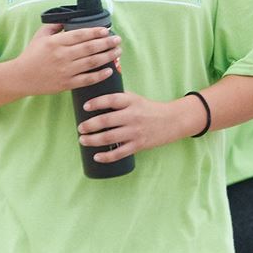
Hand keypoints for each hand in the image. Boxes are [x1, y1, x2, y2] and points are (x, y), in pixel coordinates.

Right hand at [14, 22, 120, 95]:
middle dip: (107, 43)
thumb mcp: (40, 36)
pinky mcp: (66, 83)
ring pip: (92, 62)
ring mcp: (65, 70)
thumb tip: (68, 18)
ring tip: (118, 52)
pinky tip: (109, 70)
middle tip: (118, 40)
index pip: (80, 34)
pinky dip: (99, 75)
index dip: (95, 32)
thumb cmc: (31, 55)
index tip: (106, 30)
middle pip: (90, 48)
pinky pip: (87, 79)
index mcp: (56, 42)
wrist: (20, 77)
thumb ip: (54, 26)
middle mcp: (62, 55)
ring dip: (107, 56)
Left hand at [75, 92, 193, 165]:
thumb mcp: (136, 98)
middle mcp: (132, 116)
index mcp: (131, 102)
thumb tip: (96, 95)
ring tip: (83, 140)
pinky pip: (119, 153)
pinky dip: (106, 156)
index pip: (111, 100)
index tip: (85, 107)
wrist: (172, 121)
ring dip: (92, 140)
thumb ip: (118, 97)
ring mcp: (135, 131)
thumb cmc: (149, 109)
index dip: (96, 103)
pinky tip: (96, 156)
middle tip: (80, 128)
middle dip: (89, 125)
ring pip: (109, 137)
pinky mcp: (139, 145)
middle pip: (106, 121)